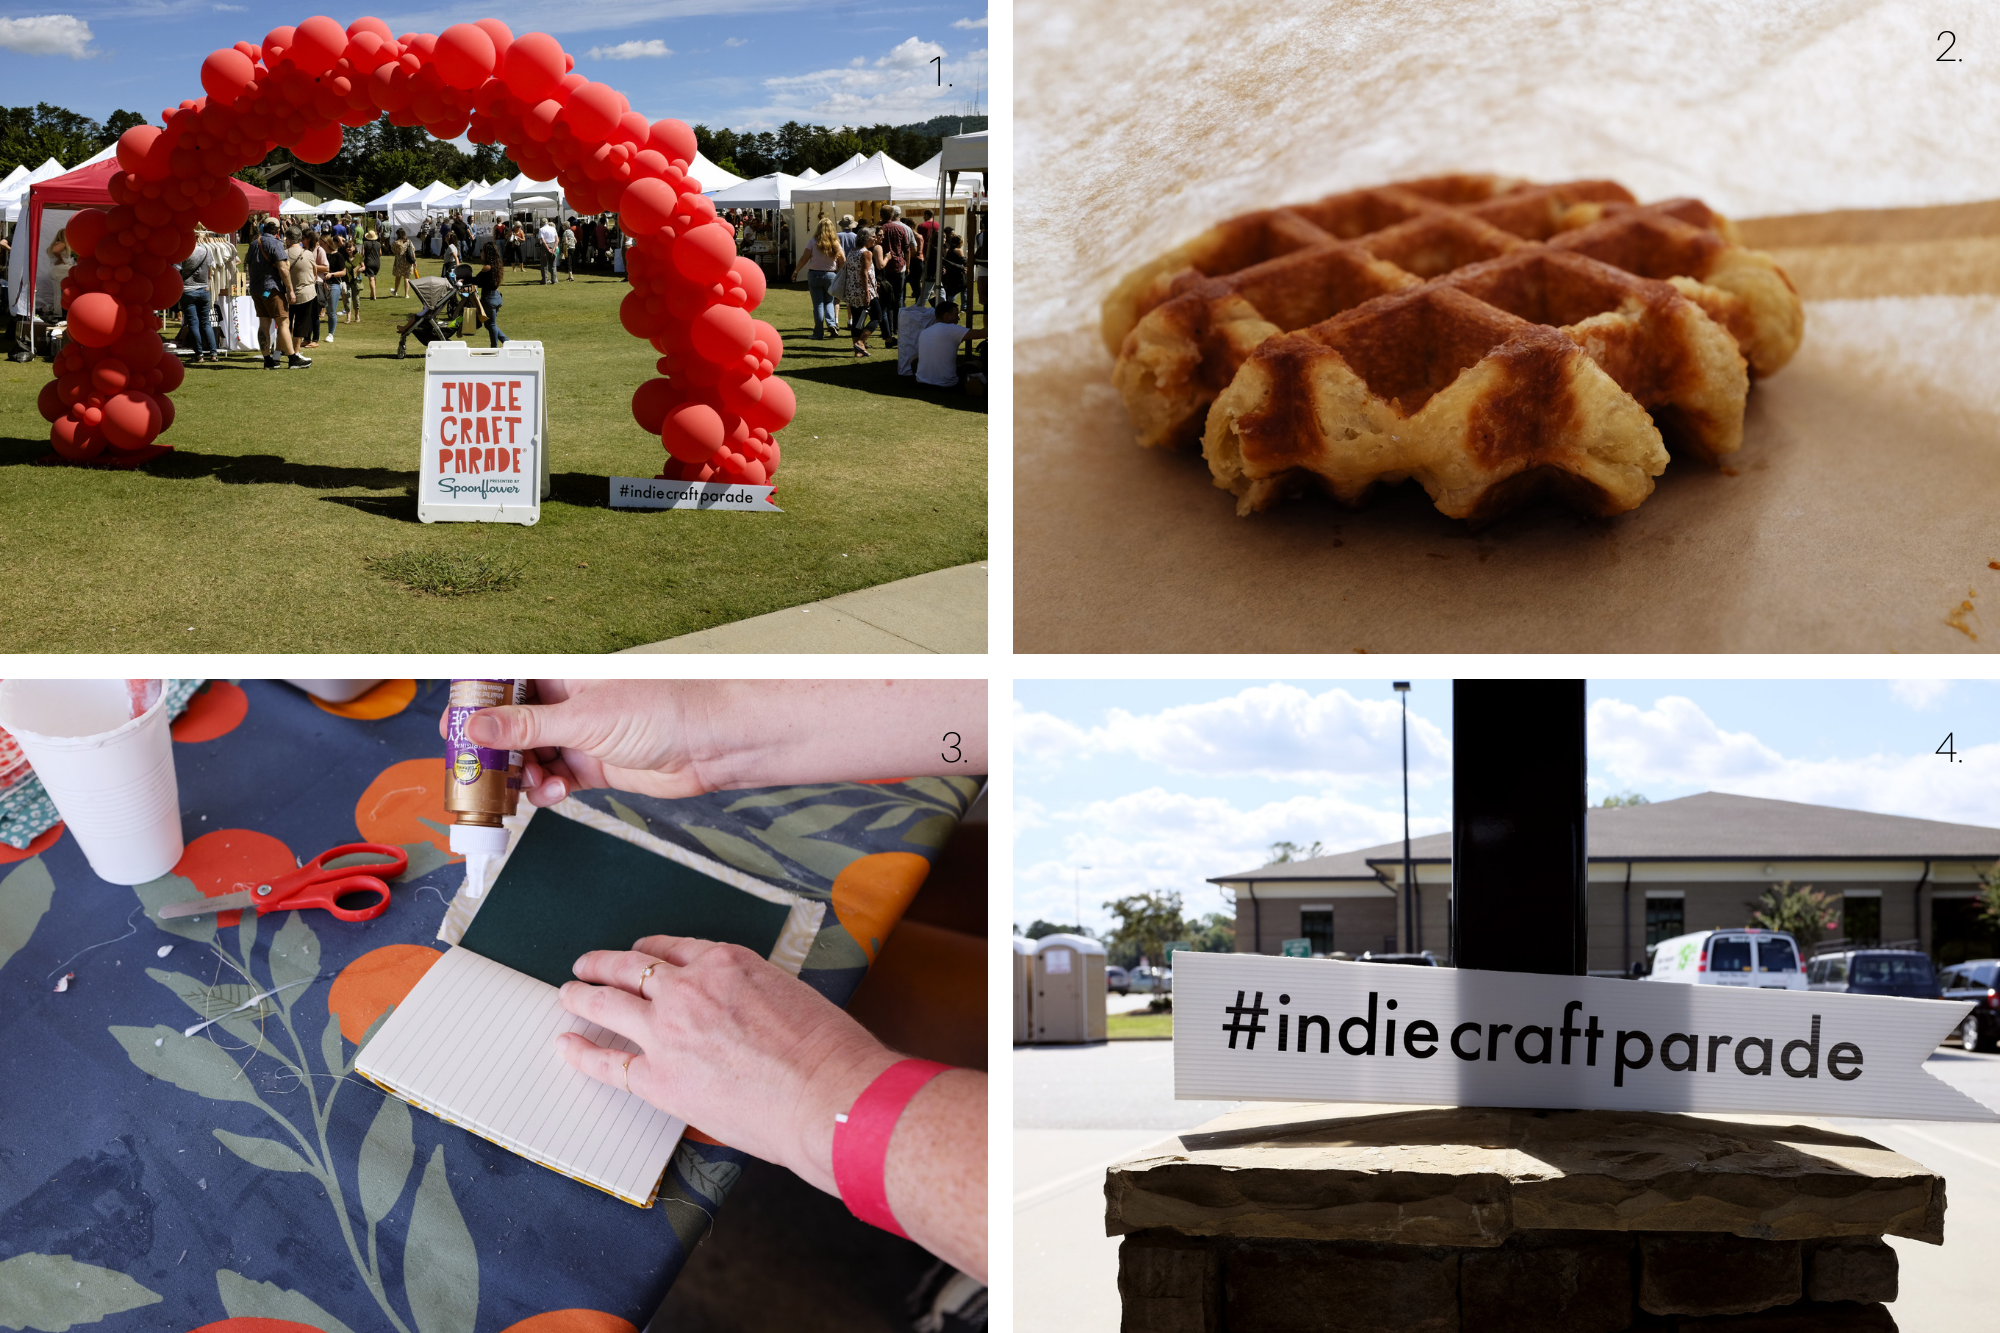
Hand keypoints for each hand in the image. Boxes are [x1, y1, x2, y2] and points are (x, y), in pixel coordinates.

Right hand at [439, 679, 716, 803]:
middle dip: (492, 749)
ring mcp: (579, 734)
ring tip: (523, 785)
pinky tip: (552, 792)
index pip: (504, 682)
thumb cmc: (662, 710)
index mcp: (562, 673)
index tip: (454, 726)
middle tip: (473, 770)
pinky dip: (545, 788)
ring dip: (519, 774)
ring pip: (528, 756)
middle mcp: (567, 701)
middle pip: (510, 724)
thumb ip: (526, 726)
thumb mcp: (583, 718)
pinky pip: (552, 778)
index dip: (476, 703)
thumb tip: (474, 726)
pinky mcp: (593, 764)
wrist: (711, 744)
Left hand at [558, 936, 897, 1191]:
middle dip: (604, 964)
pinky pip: (608, 1063)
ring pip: (608, 1003)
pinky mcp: (659, 1078)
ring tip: (568, 994)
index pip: (675, 948)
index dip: (651, 950)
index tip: (641, 953)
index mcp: (727, 961)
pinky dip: (582, 1053)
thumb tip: (738, 1015)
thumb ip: (751, 996)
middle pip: (632, 967)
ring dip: (582, 996)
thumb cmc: (827, 1049)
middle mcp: (690, 988)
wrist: (826, 1092)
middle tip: (587, 965)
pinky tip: (567, 1047)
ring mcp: (668, 1032)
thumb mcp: (790, 994)